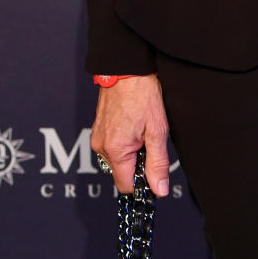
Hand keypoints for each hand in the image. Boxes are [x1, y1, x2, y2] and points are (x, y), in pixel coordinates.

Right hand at [91, 73, 170, 196]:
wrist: (128, 68)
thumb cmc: (143, 94)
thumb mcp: (158, 130)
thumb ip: (158, 163)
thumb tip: (159, 190)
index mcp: (115, 150)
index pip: (126, 186)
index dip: (142, 182)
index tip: (154, 170)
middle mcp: (101, 146)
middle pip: (121, 171)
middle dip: (138, 163)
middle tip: (150, 140)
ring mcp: (97, 136)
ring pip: (117, 158)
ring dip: (131, 150)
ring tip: (142, 129)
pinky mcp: (98, 128)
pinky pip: (112, 145)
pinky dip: (124, 141)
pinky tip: (134, 124)